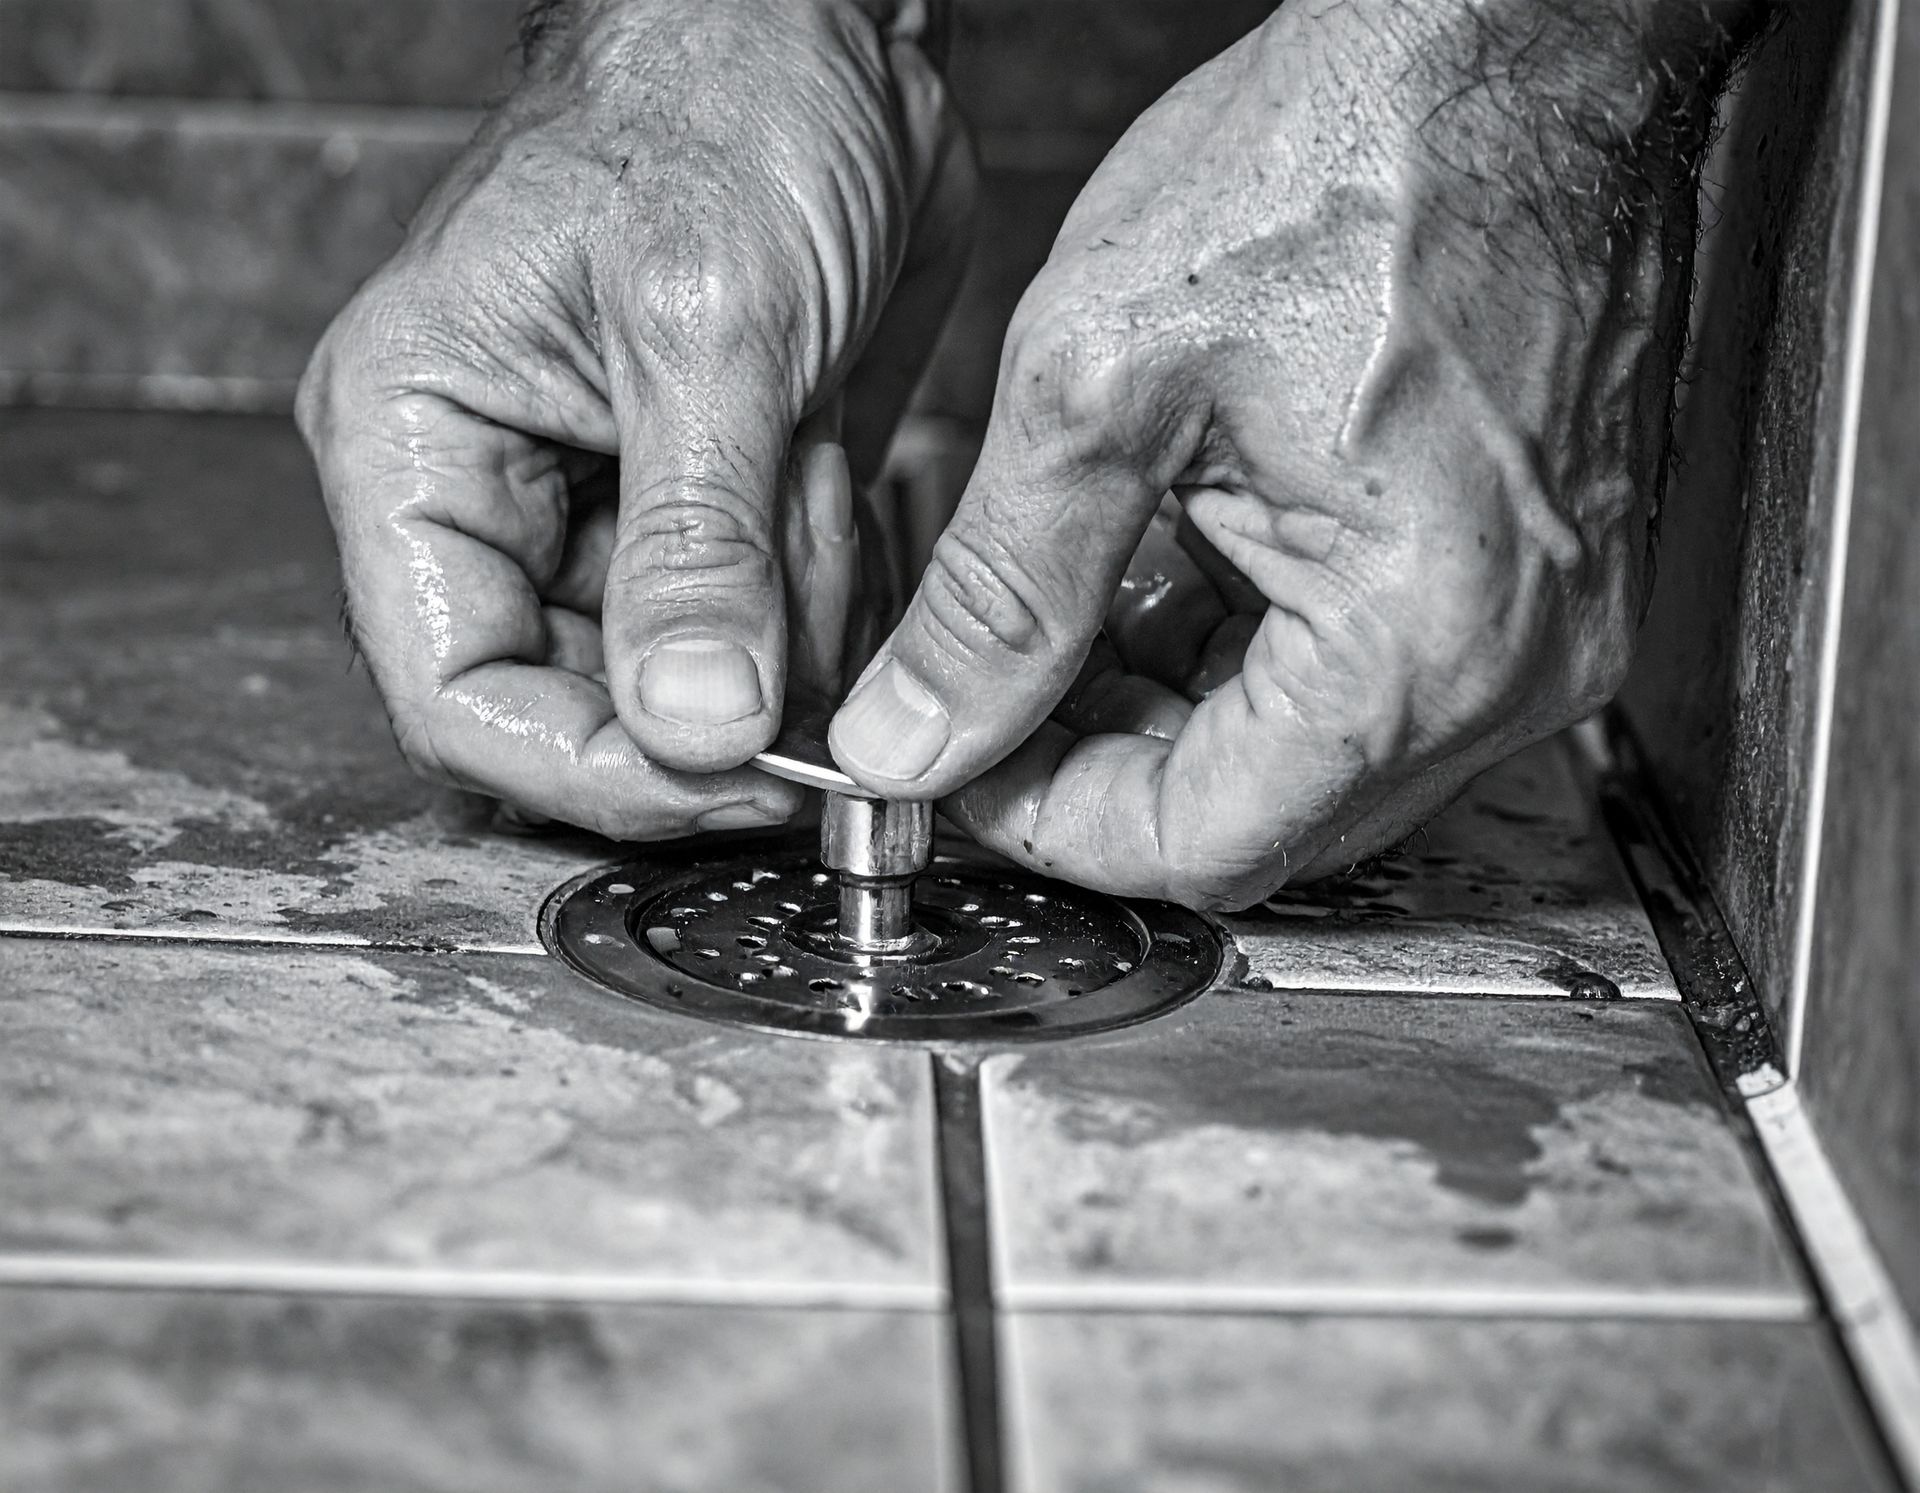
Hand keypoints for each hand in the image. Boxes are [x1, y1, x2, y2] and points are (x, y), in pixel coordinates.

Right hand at [299, 0, 972, 838]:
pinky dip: (822, 589)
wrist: (826, 41)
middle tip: (803, 599)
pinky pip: (769, 632)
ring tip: (804, 461)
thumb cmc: (721, 107)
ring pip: (695, 684)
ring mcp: (609, 516)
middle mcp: (497, 496)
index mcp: (417, 442)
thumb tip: (693, 726)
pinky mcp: (709, 518)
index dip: (588, 770)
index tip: (729, 785)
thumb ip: (695, 544)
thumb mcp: (707, 325)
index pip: (457, 692)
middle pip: (580, 709)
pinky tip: (828, 465)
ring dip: (784, 616)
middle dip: (716, 684)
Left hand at [829, 0, 1757, 906]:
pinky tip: (1177, 571)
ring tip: (1074, 618)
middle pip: (1265, 823)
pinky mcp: (1537, 573)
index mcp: (1417, 638)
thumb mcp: (1104, 379)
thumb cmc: (1350, 153)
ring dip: (1176, 715)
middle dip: (1111, 772)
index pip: (1203, 845)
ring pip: (1315, 761)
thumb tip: (916, 727)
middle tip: (1003, 698)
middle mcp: (1510, 664)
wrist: (1510, 38)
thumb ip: (998, 591)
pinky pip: (1375, 681)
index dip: (1056, 825)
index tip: (969, 772)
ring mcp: (1541, 623)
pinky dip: (1256, 657)